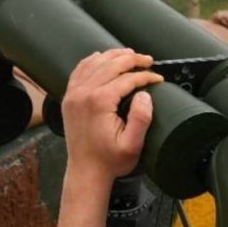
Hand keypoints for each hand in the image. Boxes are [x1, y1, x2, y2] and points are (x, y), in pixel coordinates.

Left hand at [54, 48, 162, 226]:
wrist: (86, 172)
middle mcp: (84, 93)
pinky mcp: (69, 98)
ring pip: (95, 63)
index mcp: (99, 102)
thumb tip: (145, 93)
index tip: (158, 78)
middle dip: (132, 60)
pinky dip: (91, 61)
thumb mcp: (133, 145)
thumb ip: (141, 118)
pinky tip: (101, 57)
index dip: (145, 76)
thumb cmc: (110, 161)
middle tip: (148, 60)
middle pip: (110, 64)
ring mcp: (74, 94)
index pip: (127, 78)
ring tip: (130, 54)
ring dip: (113, 56)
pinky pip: (79, 71)